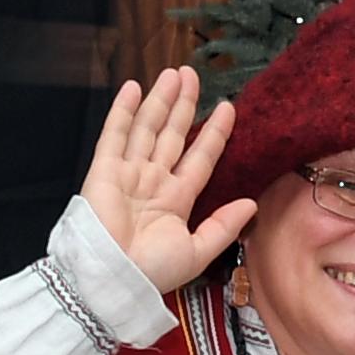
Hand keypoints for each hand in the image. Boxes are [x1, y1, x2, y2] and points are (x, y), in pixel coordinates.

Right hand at [82, 67, 259, 297]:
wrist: (113, 280)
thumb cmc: (152, 272)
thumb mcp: (198, 251)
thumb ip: (223, 226)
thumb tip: (251, 203)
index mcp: (176, 201)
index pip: (200, 158)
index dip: (213, 133)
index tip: (227, 108)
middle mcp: (153, 182)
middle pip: (172, 135)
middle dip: (183, 106)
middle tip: (193, 75)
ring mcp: (128, 174)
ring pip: (147, 129)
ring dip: (160, 100)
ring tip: (174, 73)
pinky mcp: (103, 171)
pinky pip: (115, 135)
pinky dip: (123, 111)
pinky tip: (134, 87)